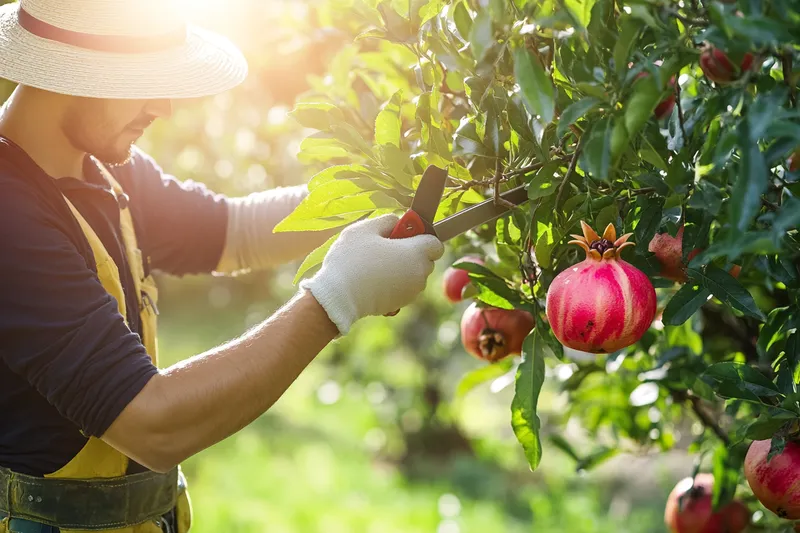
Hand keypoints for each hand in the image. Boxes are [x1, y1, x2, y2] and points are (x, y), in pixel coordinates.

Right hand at [300, 214, 443, 333]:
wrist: (338, 298)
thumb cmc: (351, 260)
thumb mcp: (365, 229)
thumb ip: (387, 220)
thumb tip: (398, 222)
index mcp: (416, 253)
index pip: (436, 244)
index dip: (422, 237)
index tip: (403, 234)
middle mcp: (419, 274)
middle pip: (425, 260)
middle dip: (410, 253)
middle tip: (385, 248)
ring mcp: (410, 292)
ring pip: (413, 275)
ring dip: (400, 269)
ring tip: (375, 265)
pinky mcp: (399, 305)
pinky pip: (402, 289)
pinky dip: (393, 284)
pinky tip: (373, 281)